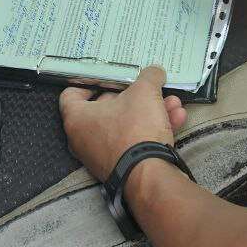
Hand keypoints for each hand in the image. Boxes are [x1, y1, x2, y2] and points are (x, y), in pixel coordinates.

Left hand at [59, 66, 187, 181]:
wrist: (148, 175)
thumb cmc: (135, 130)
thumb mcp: (145, 92)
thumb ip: (149, 77)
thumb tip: (154, 72)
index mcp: (77, 118)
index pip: (71, 94)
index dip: (88, 82)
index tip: (106, 78)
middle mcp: (84, 139)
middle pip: (106, 109)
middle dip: (133, 97)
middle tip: (147, 89)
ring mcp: (101, 155)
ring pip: (126, 125)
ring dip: (149, 112)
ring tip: (170, 103)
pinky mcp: (119, 167)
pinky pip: (134, 142)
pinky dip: (151, 131)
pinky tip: (175, 120)